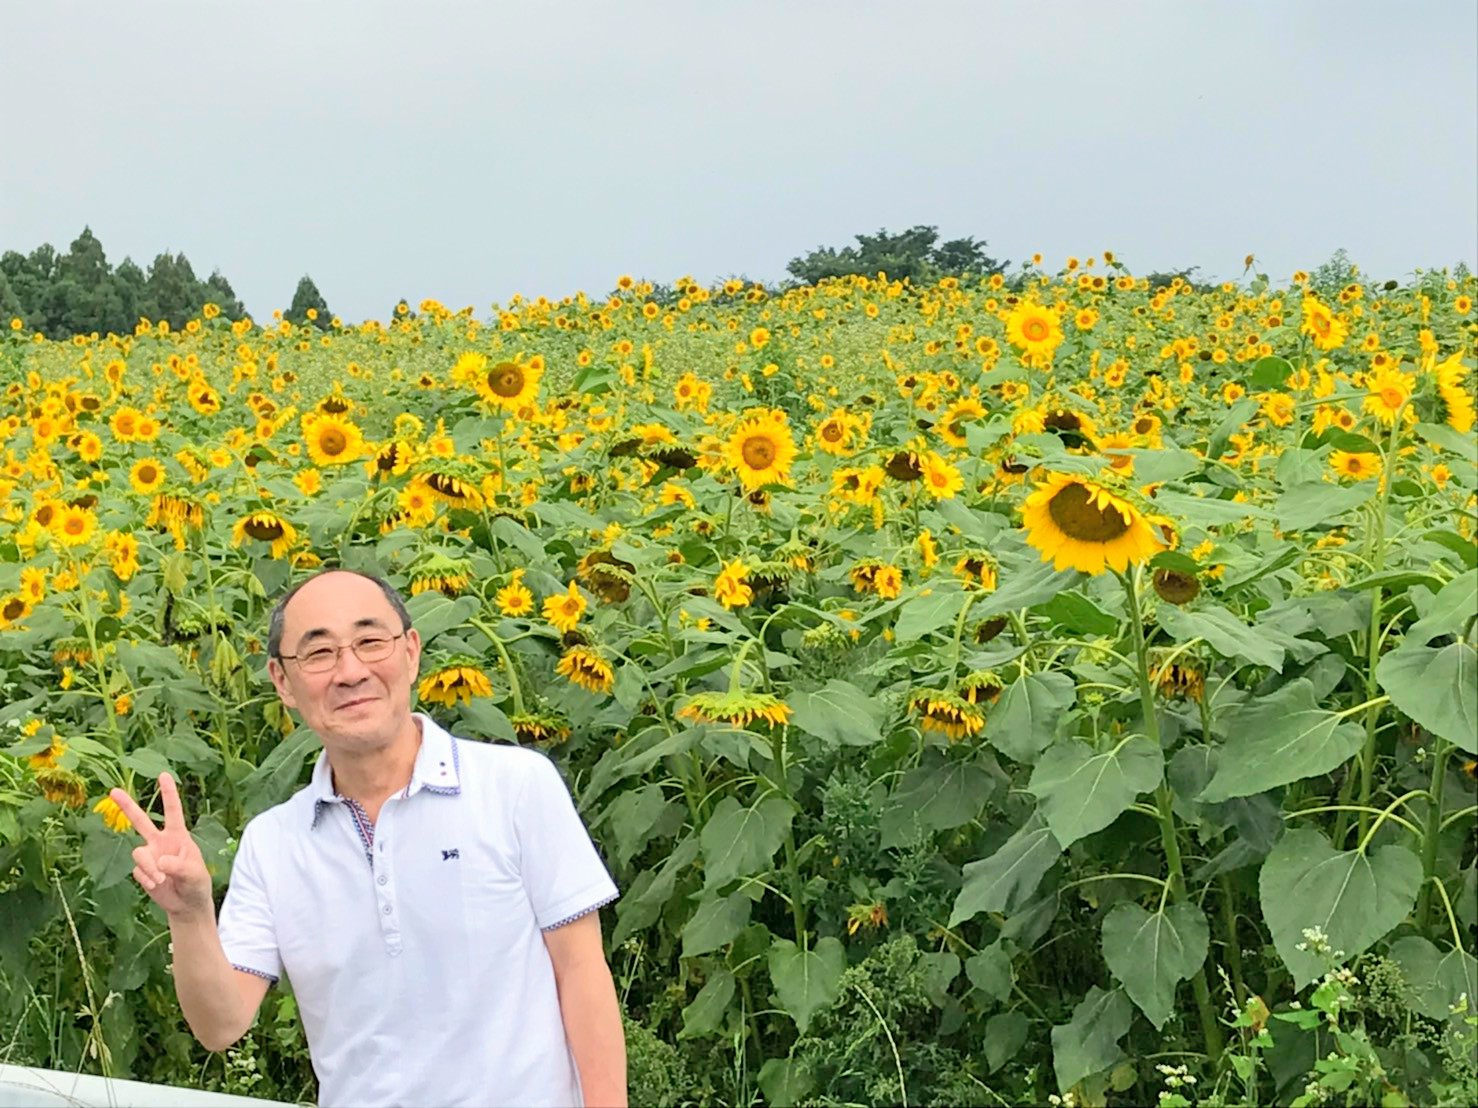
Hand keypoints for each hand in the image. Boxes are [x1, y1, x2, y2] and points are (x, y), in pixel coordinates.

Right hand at [110, 772, 214, 920]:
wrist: (186, 904)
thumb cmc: (197, 884)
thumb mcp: (195, 875)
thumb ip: (179, 867)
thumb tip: (160, 862)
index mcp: (178, 836)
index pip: (173, 811)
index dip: (168, 793)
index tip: (163, 774)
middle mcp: (161, 842)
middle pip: (141, 821)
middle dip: (127, 806)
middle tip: (113, 791)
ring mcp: (149, 855)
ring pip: (138, 853)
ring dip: (148, 867)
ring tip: (161, 880)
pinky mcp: (142, 870)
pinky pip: (138, 871)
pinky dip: (147, 879)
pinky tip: (157, 885)